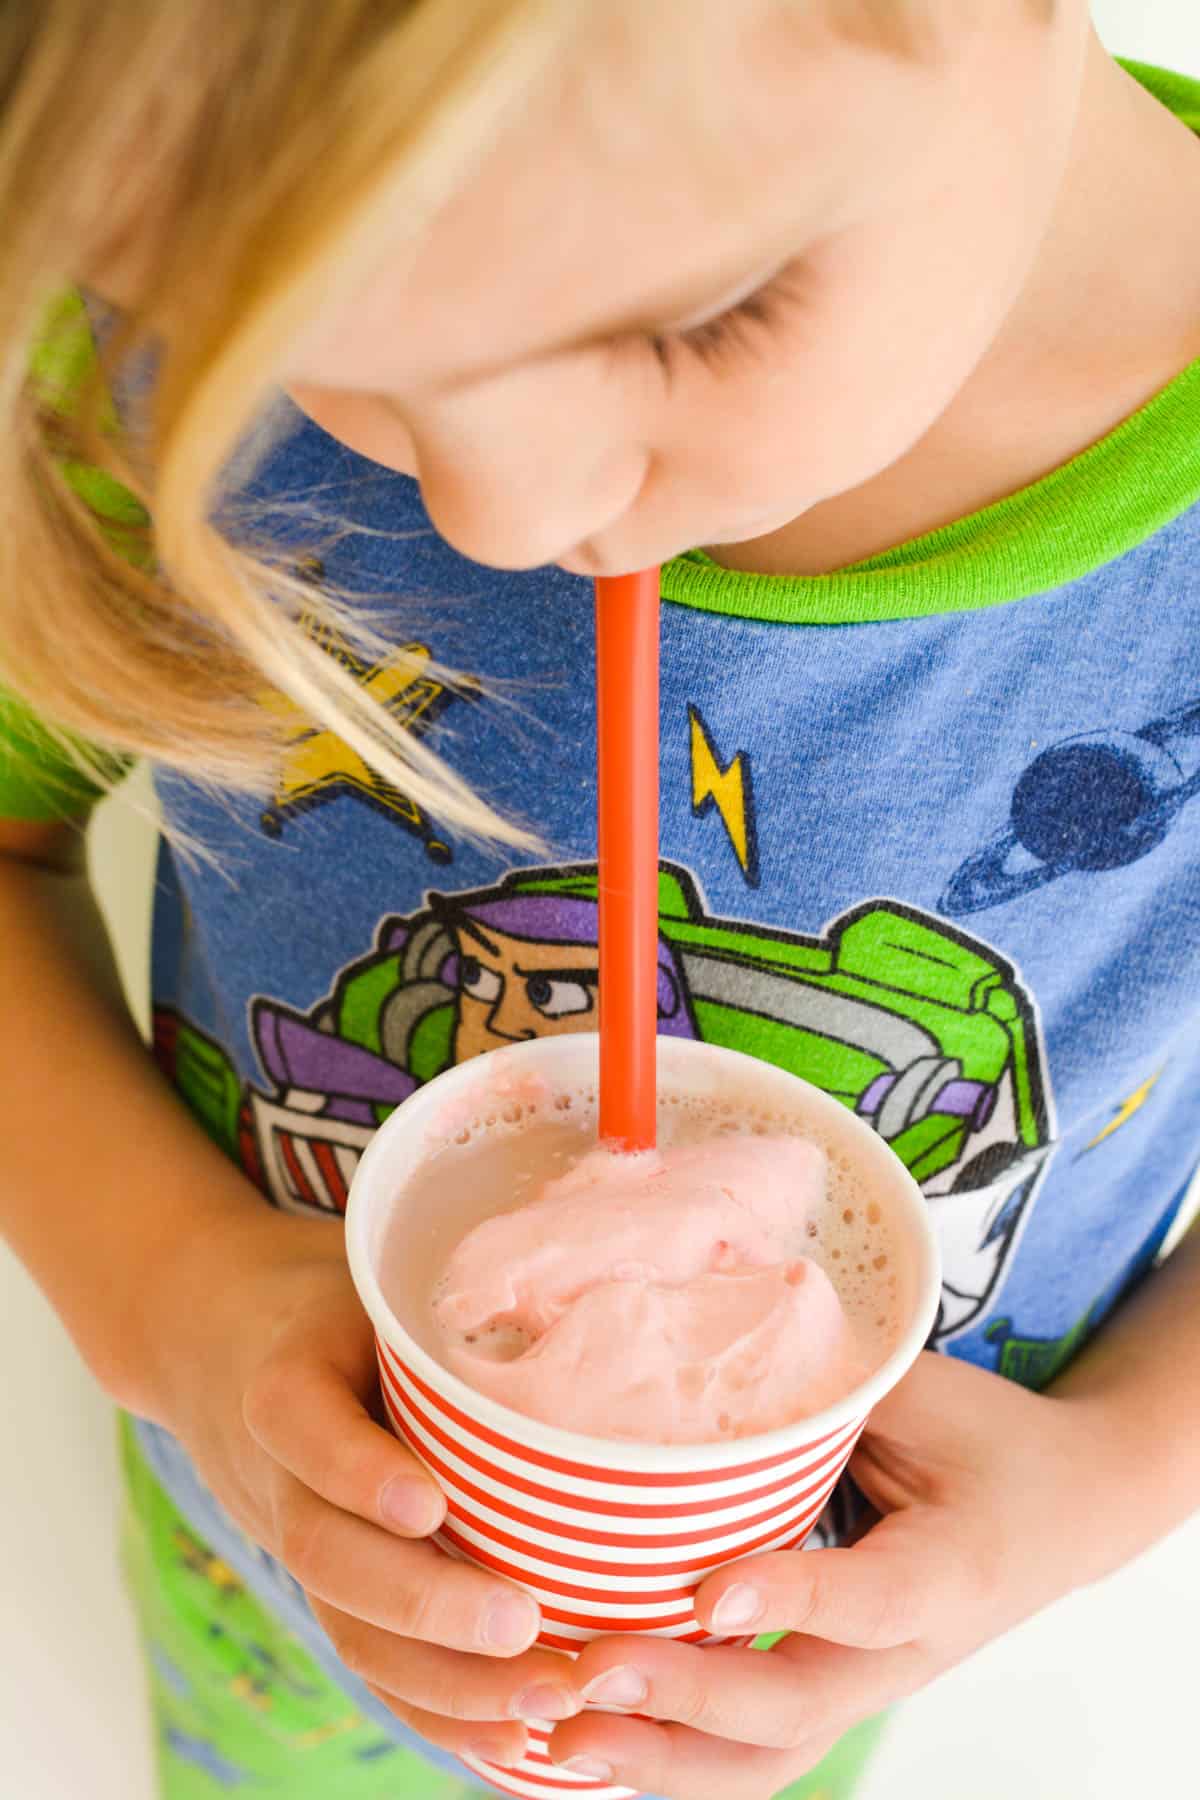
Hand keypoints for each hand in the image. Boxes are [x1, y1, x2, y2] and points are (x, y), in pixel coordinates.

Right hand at [142, 1200, 584, 1766]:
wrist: (210, 1331)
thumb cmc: (326, 1294)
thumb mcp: (365, 1271)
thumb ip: (441, 1290)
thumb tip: (577, 1281)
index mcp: (282, 1375)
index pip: (302, 1425)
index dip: (359, 1472)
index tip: (428, 1504)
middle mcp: (274, 1471)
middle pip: (325, 1552)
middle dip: (424, 1603)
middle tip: (524, 1626)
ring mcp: (293, 1537)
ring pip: (347, 1626)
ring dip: (445, 1679)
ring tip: (549, 1698)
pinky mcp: (324, 1585)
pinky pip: (367, 1661)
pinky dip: (437, 1712)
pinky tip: (517, 1741)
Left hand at [548, 1352, 1108, 1798]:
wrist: (1064, 1511)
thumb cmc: (985, 1438)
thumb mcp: (927, 1395)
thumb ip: (831, 1391)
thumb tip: (700, 1355)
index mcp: (946, 1569)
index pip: (866, 1599)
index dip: (788, 1600)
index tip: (706, 1594)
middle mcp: (904, 1651)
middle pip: (799, 1712)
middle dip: (687, 1700)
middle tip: (589, 1672)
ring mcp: (866, 1686)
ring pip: (766, 1761)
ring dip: (661, 1758)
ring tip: (561, 1735)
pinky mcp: (832, 1692)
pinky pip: (750, 1751)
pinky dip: (668, 1756)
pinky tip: (585, 1740)